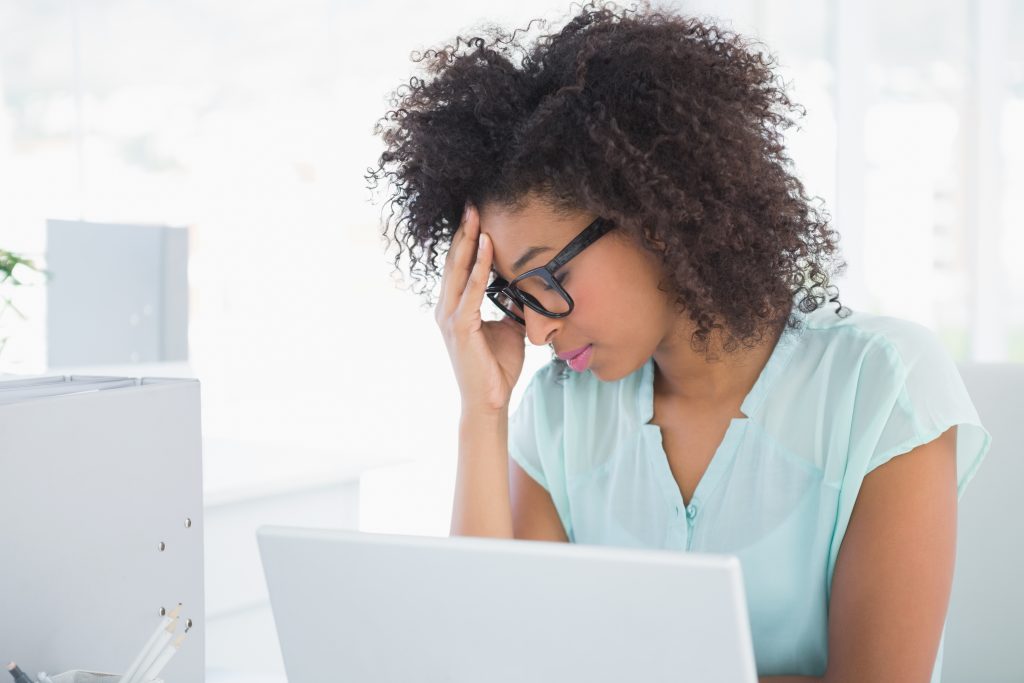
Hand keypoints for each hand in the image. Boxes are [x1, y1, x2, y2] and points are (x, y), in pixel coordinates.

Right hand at [434, 203, 525, 412]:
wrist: (490, 400)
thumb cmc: (497, 367)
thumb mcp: (507, 328)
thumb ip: (509, 306)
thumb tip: (525, 289)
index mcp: (455, 307)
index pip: (459, 265)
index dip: (466, 239)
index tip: (476, 213)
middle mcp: (446, 308)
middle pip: (454, 261)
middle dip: (463, 230)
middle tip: (472, 202)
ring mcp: (450, 317)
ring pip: (458, 270)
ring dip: (468, 241)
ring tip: (476, 215)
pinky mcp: (459, 328)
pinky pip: (470, 291)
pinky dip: (479, 267)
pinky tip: (487, 246)